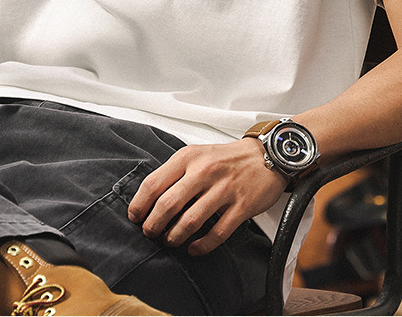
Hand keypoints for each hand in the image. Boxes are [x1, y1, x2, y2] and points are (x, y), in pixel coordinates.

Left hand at [127, 138, 286, 255]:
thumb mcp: (197, 154)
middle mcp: (204, 172)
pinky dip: (201, 245)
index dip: (139, 204)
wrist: (266, 156)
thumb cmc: (227, 158)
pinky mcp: (241, 206)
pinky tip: (194, 248)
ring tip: (170, 240)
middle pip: (168, 205)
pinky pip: (217, 233)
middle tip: (150, 233)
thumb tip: (150, 199)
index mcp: (188, 157)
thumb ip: (175, 172)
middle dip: (153, 225)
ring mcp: (224, 190)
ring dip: (175, 236)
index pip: (154, 183)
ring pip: (190, 221)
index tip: (135, 217)